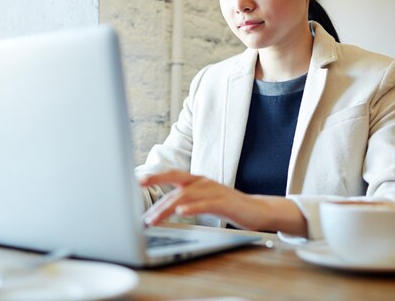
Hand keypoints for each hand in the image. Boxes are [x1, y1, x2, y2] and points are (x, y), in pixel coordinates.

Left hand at [139, 170, 307, 235]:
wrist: (257, 210)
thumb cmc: (228, 206)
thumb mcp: (203, 201)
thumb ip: (185, 201)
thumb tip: (163, 209)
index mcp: (197, 180)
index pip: (172, 175)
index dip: (155, 176)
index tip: (137, 180)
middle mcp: (203, 182)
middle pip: (175, 180)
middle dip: (156, 186)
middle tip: (139, 191)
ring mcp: (213, 191)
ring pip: (185, 196)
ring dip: (166, 208)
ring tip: (153, 219)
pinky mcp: (224, 203)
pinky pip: (205, 205)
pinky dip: (192, 208)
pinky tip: (181, 213)